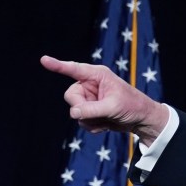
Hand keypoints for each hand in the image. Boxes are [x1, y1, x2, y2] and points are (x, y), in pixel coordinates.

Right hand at [40, 55, 168, 145]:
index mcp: (97, 75)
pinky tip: (105, 124)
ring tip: (107, 119)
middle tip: (99, 113)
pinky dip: (92, 125)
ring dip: (90, 120)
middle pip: (70, 96)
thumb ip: (92, 109)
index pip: (74, 69)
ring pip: (75, 111)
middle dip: (81, 108)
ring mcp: (89, 98)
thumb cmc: (132, 106)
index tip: (44, 59)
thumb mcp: (113, 107)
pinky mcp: (90, 110)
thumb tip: (73, 112)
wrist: (141, 120)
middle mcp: (90, 85)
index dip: (58, 65)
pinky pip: (81, 120)